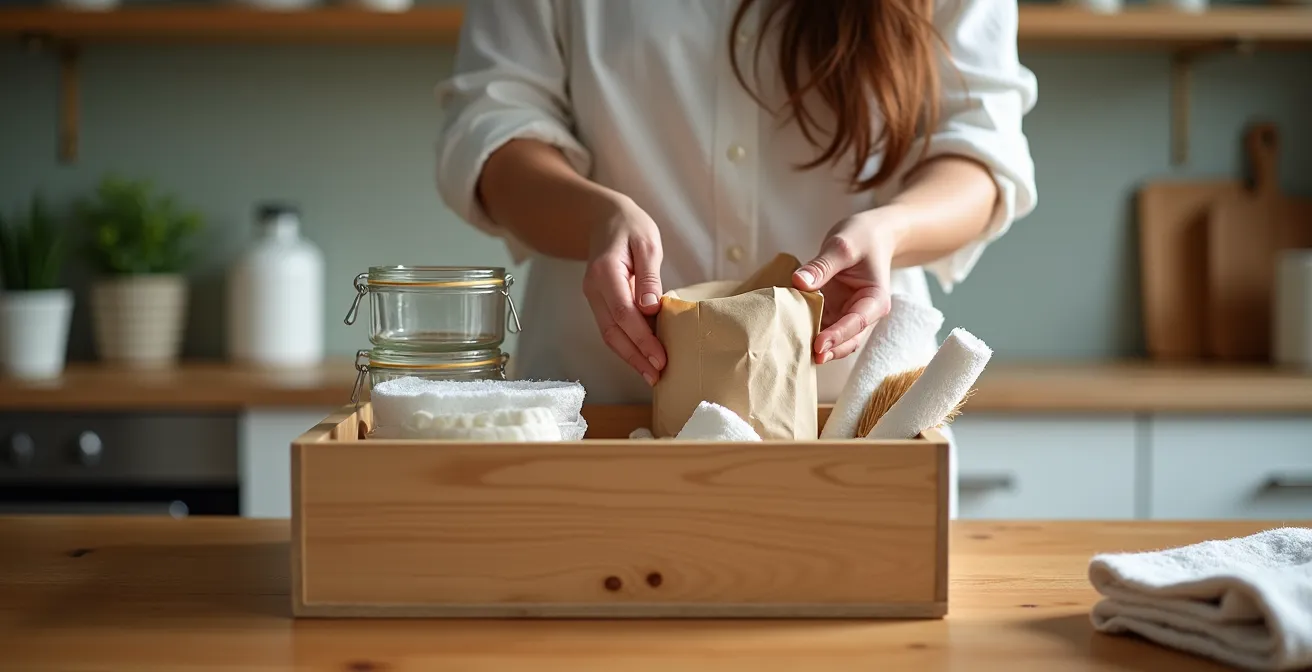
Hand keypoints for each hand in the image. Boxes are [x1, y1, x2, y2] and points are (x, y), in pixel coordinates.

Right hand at [582, 196, 667, 385]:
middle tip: (658, 375)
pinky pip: (611, 329)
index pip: (623, 313)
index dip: (642, 339)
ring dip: (630, 357)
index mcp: (605, 273)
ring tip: (652, 375)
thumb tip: (651, 308)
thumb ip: (649, 275)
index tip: (661, 357)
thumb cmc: (630, 227)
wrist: (603, 219)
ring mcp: (593, 298)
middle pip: (613, 332)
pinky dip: (626, 346)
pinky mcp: (599, 303)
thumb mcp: (647, 243)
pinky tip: (643, 358)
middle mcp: (594, 289)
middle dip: (636, 357)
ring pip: (609, 335)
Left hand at [792, 209, 901, 364]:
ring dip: (817, 346)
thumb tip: (799, 283)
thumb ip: (821, 266)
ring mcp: (847, 314)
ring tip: (794, 352)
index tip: (818, 345)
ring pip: (834, 339)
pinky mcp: (833, 312)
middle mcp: (863, 313)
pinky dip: (808, 332)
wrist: (870, 235)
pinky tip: (791, 336)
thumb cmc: (862, 238)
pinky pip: (821, 327)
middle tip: (805, 356)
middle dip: (828, 350)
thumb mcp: (842, 246)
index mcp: (875, 300)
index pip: (857, 322)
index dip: (838, 336)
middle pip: (847, 339)